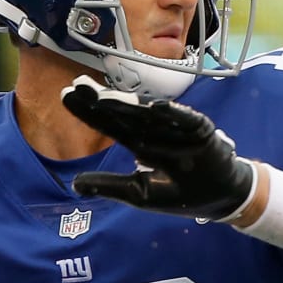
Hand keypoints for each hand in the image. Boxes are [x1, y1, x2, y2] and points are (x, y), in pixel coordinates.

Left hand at [61, 75, 254, 219]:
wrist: (216, 198)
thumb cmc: (178, 193)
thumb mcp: (138, 193)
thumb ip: (109, 186)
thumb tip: (74, 185)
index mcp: (139, 142)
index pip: (109, 123)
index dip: (89, 111)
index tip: (66, 95)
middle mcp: (154, 131)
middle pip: (124, 112)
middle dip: (102, 99)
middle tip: (77, 84)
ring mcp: (176, 128)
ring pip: (149, 114)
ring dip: (129, 104)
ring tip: (105, 97)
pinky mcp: (201, 132)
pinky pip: (187, 121)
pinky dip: (175, 115)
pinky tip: (158, 107)